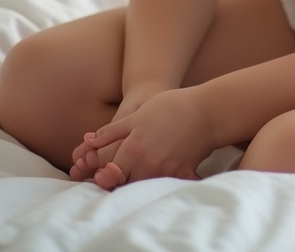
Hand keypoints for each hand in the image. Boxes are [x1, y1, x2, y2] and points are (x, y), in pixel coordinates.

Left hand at [72, 88, 215, 189]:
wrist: (206, 111)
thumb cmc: (170, 107)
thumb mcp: (137, 115)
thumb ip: (111, 132)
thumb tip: (87, 142)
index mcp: (133, 149)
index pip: (109, 173)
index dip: (103, 173)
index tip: (106, 169)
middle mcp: (147, 164)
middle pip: (124, 185)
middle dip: (119, 181)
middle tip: (120, 171)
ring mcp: (164, 171)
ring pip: (142, 187)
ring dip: (137, 182)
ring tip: (139, 170)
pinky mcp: (179, 175)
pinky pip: (164, 186)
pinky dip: (159, 183)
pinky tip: (160, 172)